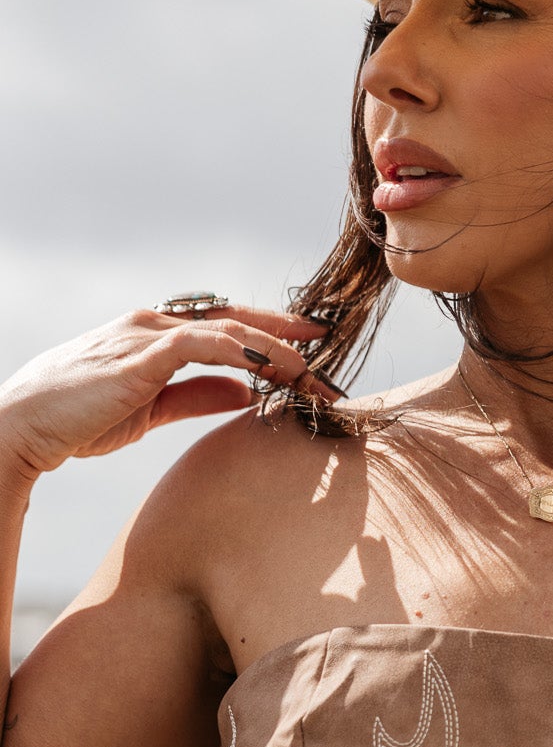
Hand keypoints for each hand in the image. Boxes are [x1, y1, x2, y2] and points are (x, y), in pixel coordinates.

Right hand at [0, 304, 338, 483]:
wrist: (26, 427)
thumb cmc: (80, 419)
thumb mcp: (152, 408)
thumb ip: (198, 396)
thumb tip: (244, 393)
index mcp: (154, 333)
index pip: (223, 324)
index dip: (268, 333)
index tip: (308, 347)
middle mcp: (154, 323)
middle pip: (234, 319)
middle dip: (284, 333)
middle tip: (328, 346)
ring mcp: (147, 333)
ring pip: (228, 329)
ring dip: (275, 348)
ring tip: (313, 367)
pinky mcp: (143, 354)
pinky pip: (206, 344)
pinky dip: (245, 352)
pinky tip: (275, 368)